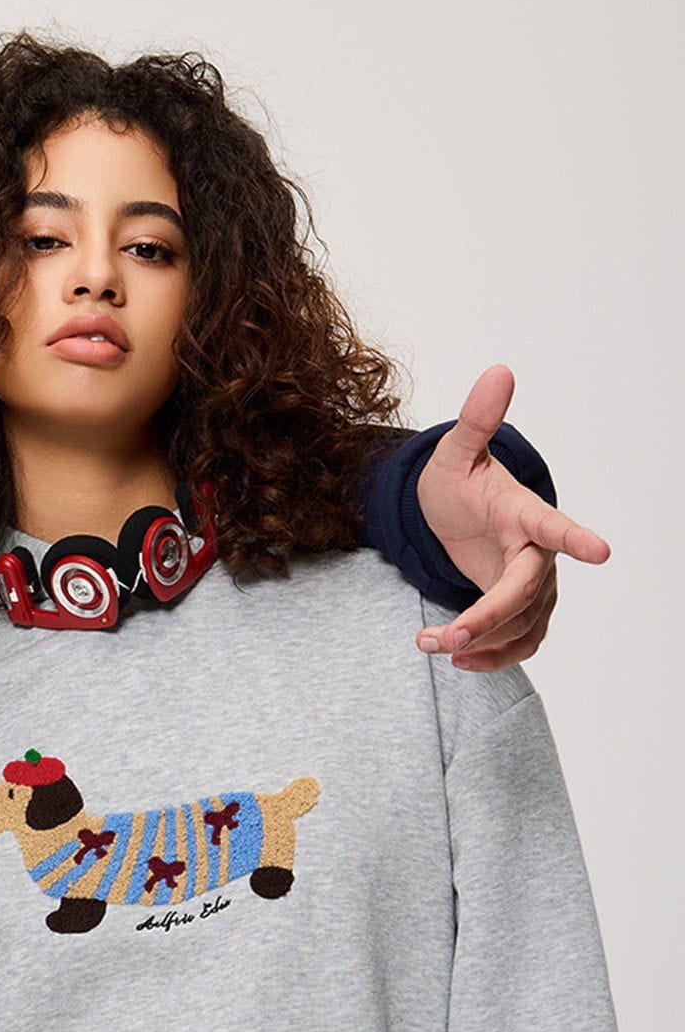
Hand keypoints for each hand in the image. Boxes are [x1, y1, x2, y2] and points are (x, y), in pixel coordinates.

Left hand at [413, 365, 609, 670]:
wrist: (452, 516)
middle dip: (489, 619)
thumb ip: (476, 422)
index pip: (554, 526)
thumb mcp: (454, 454)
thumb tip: (499, 372)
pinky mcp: (522, 610)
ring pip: (522, 625)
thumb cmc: (458, 484)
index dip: (576, 537)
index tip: (601, 551)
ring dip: (481, 644)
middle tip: (448, 637)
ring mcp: (533, 585)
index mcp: (524, 514)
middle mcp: (537, 553)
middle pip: (526, 593)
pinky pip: (521, 643)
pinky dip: (493, 658)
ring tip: (430, 644)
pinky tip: (458, 659)